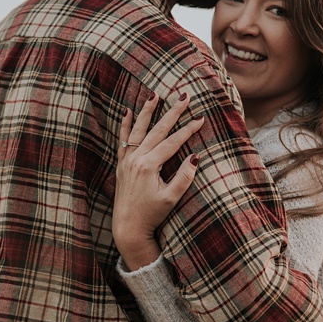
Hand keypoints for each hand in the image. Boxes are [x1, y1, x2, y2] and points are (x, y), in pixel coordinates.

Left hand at [113, 92, 203, 270]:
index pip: (172, 142)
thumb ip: (184, 176)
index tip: (201, 118)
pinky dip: (125, 125)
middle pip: (156, 130)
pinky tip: (128, 112)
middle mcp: (135, 159)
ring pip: (138, 130)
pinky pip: (123, 140)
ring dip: (147, 111)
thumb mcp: (171, 198)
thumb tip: (195, 156)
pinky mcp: (121, 165)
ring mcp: (126, 161)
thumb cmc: (151, 215)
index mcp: (148, 166)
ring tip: (154, 95)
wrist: (128, 227)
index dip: (188, 129)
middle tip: (184, 96)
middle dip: (172, 112)